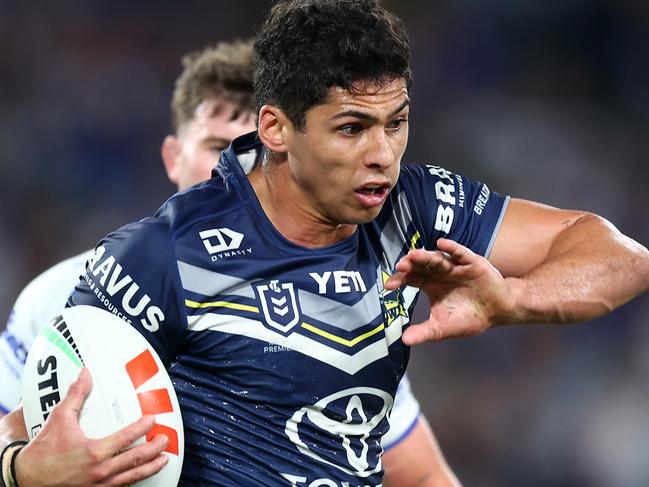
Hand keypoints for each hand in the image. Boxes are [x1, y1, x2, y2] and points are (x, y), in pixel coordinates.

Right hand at [15, 368, 168, 486]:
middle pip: (136, 459)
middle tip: (165, 440)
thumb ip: (76, 395)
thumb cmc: (43, 451)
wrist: (26, 479)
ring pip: (132, 477)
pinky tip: (140, 474)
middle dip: (154, 449)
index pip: (127, 438)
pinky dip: (134, 480)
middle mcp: (99, 471)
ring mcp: (99, 486)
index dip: (143, 428)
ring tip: (163, 460)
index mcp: (94, 452)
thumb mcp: (60, 418)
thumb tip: (85, 374)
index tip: (153, 420)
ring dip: (151, 467)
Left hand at [384, 238, 513, 344]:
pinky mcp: (472, 264)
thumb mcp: (443, 328)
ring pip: (438, 259)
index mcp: (431, 285)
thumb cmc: (469, 317)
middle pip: (421, 266)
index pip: (411, 278)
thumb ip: (424, 332)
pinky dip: (452, 248)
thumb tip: (403, 341)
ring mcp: (456, 267)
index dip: (400, 280)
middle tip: (400, 266)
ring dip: (426, 256)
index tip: (388, 285)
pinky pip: (461, 254)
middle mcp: (440, 273)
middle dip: (410, 265)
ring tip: (414, 255)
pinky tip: (442, 244)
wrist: (499, 312)